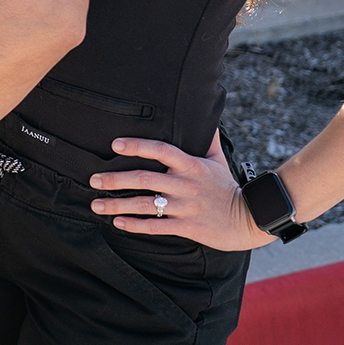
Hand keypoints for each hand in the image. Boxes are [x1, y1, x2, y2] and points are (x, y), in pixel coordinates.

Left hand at [89, 132, 276, 250]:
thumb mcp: (218, 160)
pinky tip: (118, 223)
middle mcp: (186, 184)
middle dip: (115, 179)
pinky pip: (156, 227)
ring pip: (146, 205)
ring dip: (118, 205)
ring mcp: (186, 207)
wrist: (250, 219)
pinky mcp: (188, 227)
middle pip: (145, 178)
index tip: (115, 145)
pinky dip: (135, 225)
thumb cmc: (227, 187)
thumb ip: (207, 139)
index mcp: (191, 165)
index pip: (161, 150)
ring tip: (96, 204)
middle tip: (93, 179)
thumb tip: (206, 117)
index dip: (138, 145)